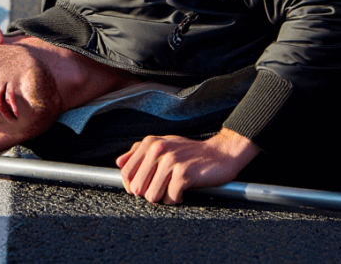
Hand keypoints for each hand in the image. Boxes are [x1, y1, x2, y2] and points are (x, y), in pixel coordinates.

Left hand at [115, 129, 258, 204]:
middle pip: (137, 187)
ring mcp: (171, 161)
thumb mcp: (164, 145)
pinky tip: (184, 190)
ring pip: (152, 196)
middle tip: (163, 188)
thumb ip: (139, 152)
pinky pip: (170, 199)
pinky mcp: (184, 174)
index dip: (131, 186)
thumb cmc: (190, 152)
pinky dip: (177, 199)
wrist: (221, 153)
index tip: (143, 189)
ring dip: (164, 197)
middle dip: (148, 193)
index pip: (126, 172)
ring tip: (174, 188)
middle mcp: (158, 149)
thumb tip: (119, 162)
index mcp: (150, 143)